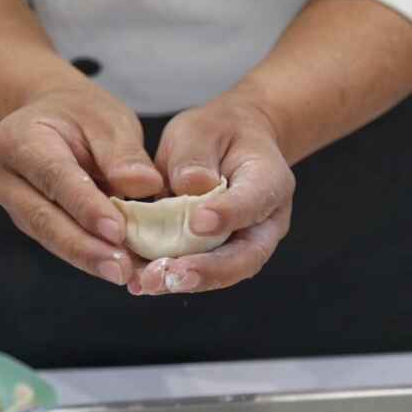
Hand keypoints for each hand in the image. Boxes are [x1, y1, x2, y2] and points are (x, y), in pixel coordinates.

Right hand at [0, 80, 163, 285]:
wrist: (50, 118)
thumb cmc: (81, 116)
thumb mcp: (107, 120)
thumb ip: (123, 153)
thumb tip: (146, 185)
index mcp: (20, 139)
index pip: (55, 177)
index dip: (86, 207)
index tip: (117, 232)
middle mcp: (7, 176)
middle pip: (45, 219)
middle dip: (86, 248)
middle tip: (123, 270)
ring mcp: (14, 204)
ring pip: (51, 238)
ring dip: (90, 259)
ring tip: (127, 275)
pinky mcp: (30, 223)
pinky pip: (59, 243)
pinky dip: (90, 256)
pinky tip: (120, 268)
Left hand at [129, 90, 295, 294]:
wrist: (226, 148)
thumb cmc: (217, 134)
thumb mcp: (202, 129)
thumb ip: (196, 154)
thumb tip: (189, 184)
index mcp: (269, 181)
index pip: (254, 201)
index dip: (228, 214)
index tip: (198, 222)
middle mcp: (263, 222)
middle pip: (245, 256)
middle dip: (206, 270)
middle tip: (171, 275)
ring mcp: (242, 244)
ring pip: (221, 272)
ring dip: (184, 281)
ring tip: (149, 283)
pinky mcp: (216, 256)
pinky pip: (197, 271)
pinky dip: (170, 278)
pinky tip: (141, 282)